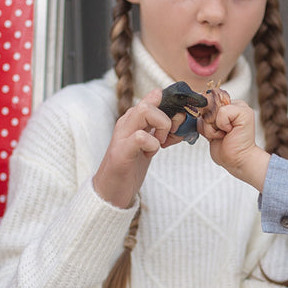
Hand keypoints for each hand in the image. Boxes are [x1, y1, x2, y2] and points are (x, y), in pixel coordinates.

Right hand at [92, 88, 180, 207]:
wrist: (111, 190)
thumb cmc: (131, 166)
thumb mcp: (148, 141)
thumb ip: (157, 126)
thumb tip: (174, 113)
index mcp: (133, 119)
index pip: (154, 97)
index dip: (172, 108)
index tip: (176, 126)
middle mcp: (126, 122)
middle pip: (150, 101)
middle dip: (167, 118)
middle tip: (168, 137)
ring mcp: (122, 135)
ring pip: (144, 111)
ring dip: (161, 127)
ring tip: (159, 144)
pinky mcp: (122, 152)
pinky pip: (140, 137)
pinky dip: (152, 145)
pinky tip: (149, 155)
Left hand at [200, 101, 270, 190]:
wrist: (238, 161)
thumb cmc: (226, 149)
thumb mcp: (208, 130)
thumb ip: (204, 117)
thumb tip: (197, 108)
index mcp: (226, 107)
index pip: (206, 103)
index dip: (204, 119)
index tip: (215, 131)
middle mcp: (233, 104)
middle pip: (208, 106)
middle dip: (208, 124)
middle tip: (220, 135)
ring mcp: (240, 107)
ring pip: (213, 109)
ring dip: (213, 127)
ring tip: (224, 135)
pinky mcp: (244, 112)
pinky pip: (222, 112)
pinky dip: (221, 126)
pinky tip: (228, 133)